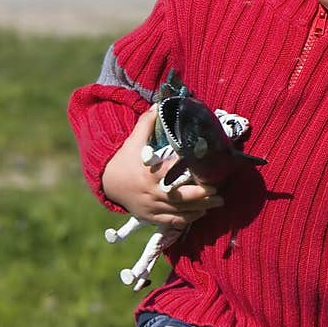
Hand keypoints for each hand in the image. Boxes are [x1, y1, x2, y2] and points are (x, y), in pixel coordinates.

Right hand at [101, 106, 223, 232]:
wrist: (107, 183)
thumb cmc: (125, 160)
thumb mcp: (133, 141)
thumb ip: (146, 124)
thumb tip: (159, 105)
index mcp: (150, 173)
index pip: (174, 174)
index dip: (192, 175)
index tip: (209, 172)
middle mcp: (152, 192)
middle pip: (182, 198)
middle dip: (203, 196)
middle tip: (219, 193)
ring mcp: (152, 207)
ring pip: (181, 212)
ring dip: (200, 209)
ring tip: (216, 203)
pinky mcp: (151, 217)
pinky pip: (173, 222)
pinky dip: (188, 219)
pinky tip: (200, 213)